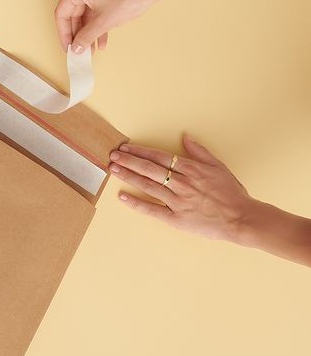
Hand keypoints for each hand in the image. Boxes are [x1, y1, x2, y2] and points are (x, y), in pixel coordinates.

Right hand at [54, 0, 171, 51]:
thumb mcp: (103, 22)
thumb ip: (86, 37)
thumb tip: (76, 48)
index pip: (61, 14)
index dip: (64, 35)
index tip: (68, 49)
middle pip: (72, 15)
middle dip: (77, 35)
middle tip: (79, 51)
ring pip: (84, 15)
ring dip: (88, 33)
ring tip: (91, 50)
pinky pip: (94, 11)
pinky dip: (97, 26)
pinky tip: (101, 41)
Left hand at [109, 134, 253, 241]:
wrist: (241, 218)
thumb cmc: (232, 193)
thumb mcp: (218, 167)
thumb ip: (200, 151)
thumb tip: (185, 137)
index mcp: (191, 169)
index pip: (159, 157)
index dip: (141, 151)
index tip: (126, 147)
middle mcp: (182, 183)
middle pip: (149, 169)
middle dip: (129, 160)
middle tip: (113, 155)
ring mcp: (178, 201)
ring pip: (148, 185)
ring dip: (129, 176)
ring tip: (114, 169)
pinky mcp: (177, 219)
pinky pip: (153, 210)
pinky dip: (136, 203)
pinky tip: (123, 197)